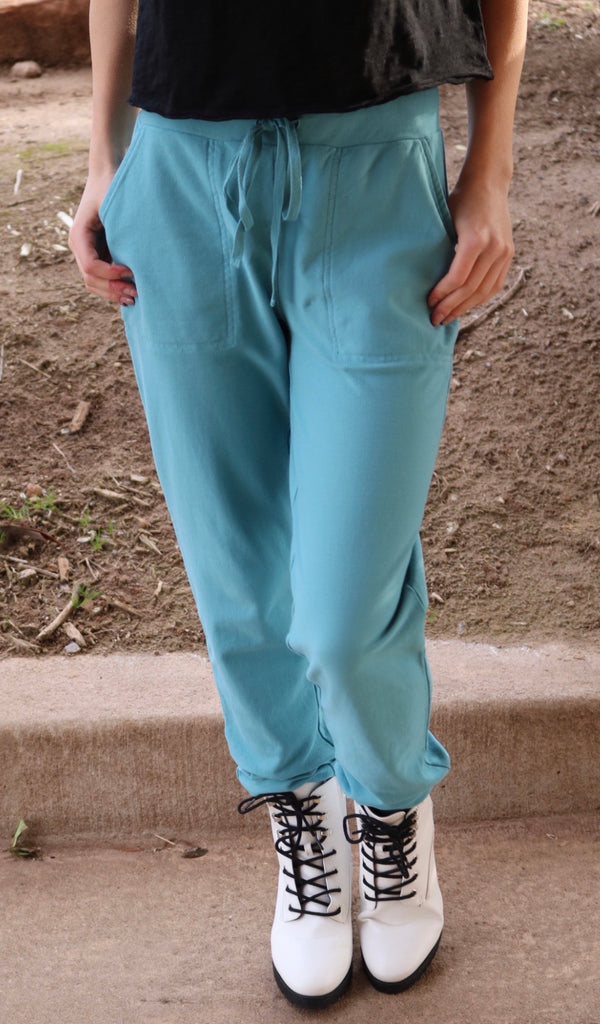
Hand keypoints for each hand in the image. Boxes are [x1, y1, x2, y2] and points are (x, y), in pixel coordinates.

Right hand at [69, 171, 136, 305]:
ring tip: (134, 297)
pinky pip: (101, 277)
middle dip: (113, 289)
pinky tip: (130, 290)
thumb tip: (132, 259)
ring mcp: (85, 251)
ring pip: (94, 283)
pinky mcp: (96, 253)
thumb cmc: (112, 187)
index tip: (132, 271)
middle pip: (91, 279)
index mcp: (79, 234)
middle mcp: (78, 245)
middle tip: (137, 294)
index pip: (91, 266)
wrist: (107, 176)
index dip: (111, 274)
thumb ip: (119, 229)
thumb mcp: (114, 205)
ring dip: (112, 292)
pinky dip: (113, 287)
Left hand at [427, 176, 513, 325]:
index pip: (458, 278)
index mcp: (476, 240)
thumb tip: (423, 281)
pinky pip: (495, 285)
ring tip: (448, 317)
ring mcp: (504, 252)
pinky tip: (465, 306)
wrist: (488, 184)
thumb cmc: (460, 201)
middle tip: (435, 319)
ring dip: (465, 307)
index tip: (429, 303)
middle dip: (451, 307)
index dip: (442, 295)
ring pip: (484, 291)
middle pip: (471, 289)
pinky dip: (480, 299)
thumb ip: (441, 250)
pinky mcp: (509, 254)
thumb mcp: (445, 221)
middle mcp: (494, 248)